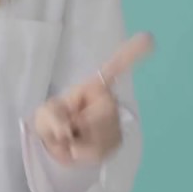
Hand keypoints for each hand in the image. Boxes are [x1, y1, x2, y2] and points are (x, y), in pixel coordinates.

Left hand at [32, 32, 153, 165]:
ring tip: (71, 138)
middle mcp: (108, 100)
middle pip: (104, 114)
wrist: (58, 145)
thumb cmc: (52, 121)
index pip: (114, 69)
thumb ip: (52, 120)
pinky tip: (79, 147)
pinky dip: (83, 154)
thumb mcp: (44, 116)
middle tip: (66, 128)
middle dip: (80, 126)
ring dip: (79, 143)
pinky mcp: (116, 140)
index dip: (132, 54)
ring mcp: (114, 121)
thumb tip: (66, 131)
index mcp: (92, 87)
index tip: (148, 37)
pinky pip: (101, 152)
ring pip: (101, 137)